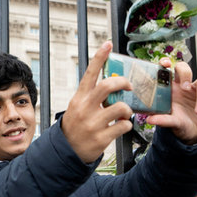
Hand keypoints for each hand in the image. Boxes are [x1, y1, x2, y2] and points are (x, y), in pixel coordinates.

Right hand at [60, 41, 133, 162]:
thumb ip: (92, 96)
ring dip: (127, 110)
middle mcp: (85, 109)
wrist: (67, 152)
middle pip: (107, 86)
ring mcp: (93, 124)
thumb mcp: (77, 107)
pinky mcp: (101, 138)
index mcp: (79, 98)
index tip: (108, 44)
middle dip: (123, 83)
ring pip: (121, 108)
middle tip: (129, 86)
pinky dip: (126, 125)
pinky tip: (121, 126)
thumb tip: (113, 82)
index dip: (100, 57)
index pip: (90, 73)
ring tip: (125, 113)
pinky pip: (123, 126)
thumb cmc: (76, 126)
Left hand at [146, 58, 196, 143]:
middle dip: (186, 73)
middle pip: (185, 68)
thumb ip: (162, 120)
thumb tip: (150, 119)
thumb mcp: (171, 123)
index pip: (168, 71)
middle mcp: (185, 87)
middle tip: (185, 87)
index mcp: (172, 90)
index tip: (166, 64)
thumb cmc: (180, 124)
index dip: (166, 63)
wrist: (193, 135)